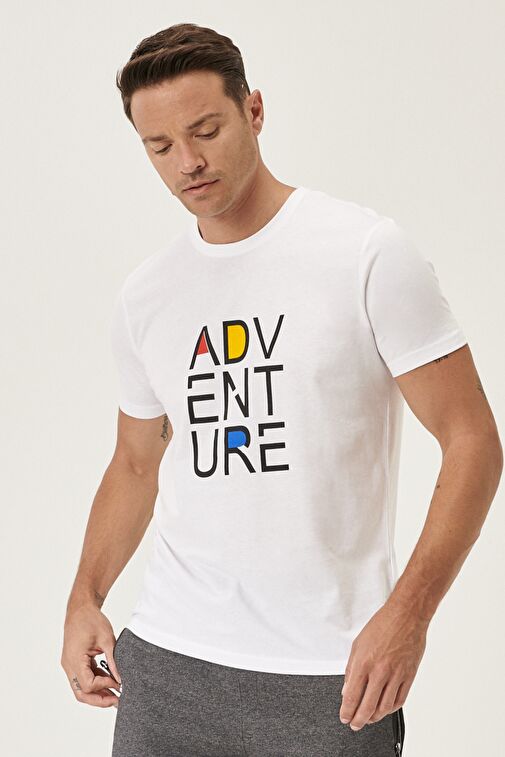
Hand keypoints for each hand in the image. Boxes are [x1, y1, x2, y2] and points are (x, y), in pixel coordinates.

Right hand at [61, 603, 121, 707]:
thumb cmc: (92, 620)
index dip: (105, 686)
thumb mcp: (107, 639)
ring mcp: (70, 664)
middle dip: (99, 699)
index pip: (88, 684)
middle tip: (117, 701)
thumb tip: (121, 679)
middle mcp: (69, 665)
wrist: (80, 608)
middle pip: (81, 693)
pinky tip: (110, 682)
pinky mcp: (74, 662)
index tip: (119, 683)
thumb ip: (114, 661)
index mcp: (74, 659)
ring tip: (116, 695)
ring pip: (81, 688)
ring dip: (98, 693)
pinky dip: (95, 683)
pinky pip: (83, 678)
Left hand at [339, 598, 427, 729]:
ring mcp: (395, 675)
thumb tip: (346, 689)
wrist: (406, 616)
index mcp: (364, 662)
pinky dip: (390, 709)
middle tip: (354, 724)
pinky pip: (399, 700)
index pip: (351, 695)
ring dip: (374, 718)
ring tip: (368, 719)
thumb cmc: (382, 625)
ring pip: (384, 708)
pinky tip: (384, 709)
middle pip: (367, 707)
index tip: (344, 717)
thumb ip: (351, 669)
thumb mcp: (358, 644)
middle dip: (358, 720)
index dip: (346, 711)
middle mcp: (379, 671)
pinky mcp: (408, 677)